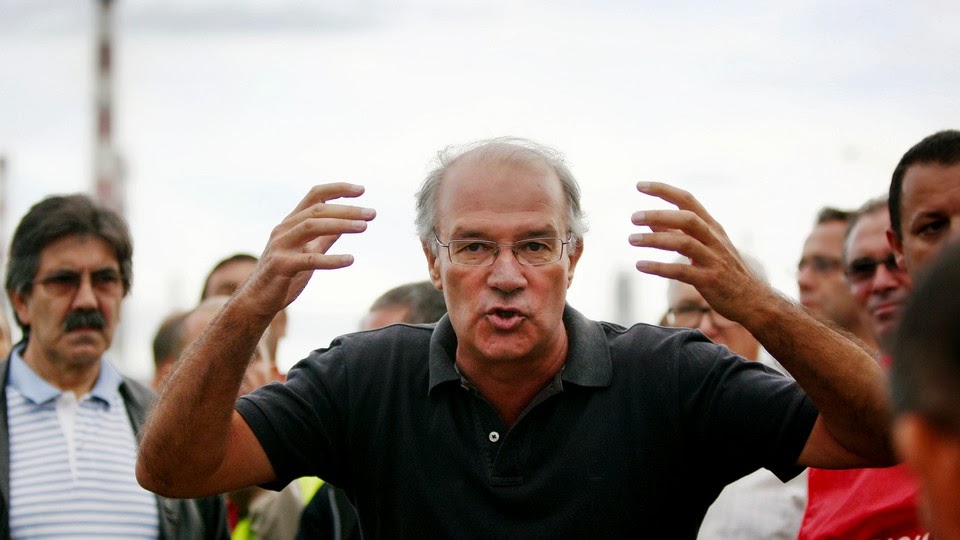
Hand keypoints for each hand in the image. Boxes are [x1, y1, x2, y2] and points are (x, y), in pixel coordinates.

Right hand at [239, 183, 375, 318]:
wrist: (257, 299)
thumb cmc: (283, 275)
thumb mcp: (307, 251)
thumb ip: (324, 238)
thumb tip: (345, 225)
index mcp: (291, 222)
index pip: (315, 195)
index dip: (338, 189)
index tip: (361, 190)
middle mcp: (284, 229)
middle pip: (318, 210)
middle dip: (347, 209)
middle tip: (372, 214)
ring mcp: (280, 246)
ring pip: (311, 226)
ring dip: (340, 225)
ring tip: (364, 228)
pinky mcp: (280, 266)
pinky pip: (308, 259)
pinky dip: (331, 259)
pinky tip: (350, 260)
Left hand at [629, 181, 761, 321]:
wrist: (753, 300)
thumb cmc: (725, 272)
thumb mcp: (707, 246)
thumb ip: (681, 233)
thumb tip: (653, 222)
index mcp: (712, 227)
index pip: (687, 200)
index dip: (664, 191)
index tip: (641, 185)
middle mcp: (714, 239)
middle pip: (686, 218)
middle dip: (658, 215)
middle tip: (633, 218)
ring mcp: (713, 259)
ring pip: (683, 242)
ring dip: (655, 239)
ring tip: (632, 239)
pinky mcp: (709, 280)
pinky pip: (681, 271)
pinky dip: (659, 267)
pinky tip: (641, 265)